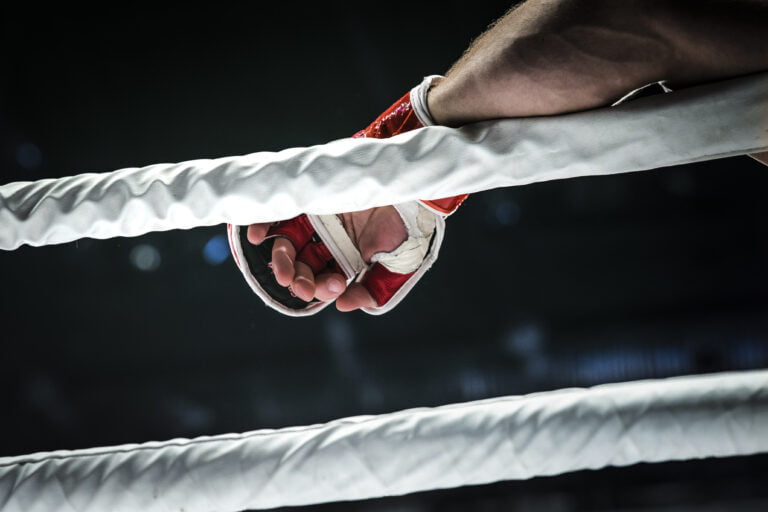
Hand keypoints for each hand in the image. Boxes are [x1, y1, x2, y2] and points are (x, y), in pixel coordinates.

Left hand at [245, 206, 407, 311]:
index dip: (321, 289)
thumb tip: (341, 305)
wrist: (417, 186)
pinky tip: (257, 236)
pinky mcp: (312, 197)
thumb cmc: (413, 227)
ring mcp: (319, 219)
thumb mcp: (400, 267)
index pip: (323, 281)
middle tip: (298, 284)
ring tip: (282, 270)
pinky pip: (282, 211)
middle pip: (302, 265)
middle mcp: (330, 241)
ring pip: (289, 243)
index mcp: (348, 261)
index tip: (333, 286)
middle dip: (297, 279)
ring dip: (281, 259)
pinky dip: (265, 223)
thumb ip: (375, 290)